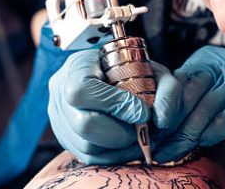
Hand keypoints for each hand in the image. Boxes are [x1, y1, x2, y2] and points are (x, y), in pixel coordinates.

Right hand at [47, 49, 177, 164]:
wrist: (109, 72)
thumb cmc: (131, 67)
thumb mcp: (151, 68)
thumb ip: (164, 89)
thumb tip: (156, 119)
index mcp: (75, 69)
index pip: (82, 91)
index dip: (115, 104)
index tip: (143, 111)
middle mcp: (60, 98)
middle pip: (85, 126)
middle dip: (122, 132)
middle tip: (142, 128)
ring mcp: (61, 122)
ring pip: (89, 147)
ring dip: (121, 146)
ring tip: (139, 135)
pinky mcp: (68, 141)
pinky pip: (91, 157)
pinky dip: (116, 153)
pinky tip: (130, 142)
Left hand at [153, 46, 224, 161]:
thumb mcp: (208, 84)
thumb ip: (184, 96)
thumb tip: (153, 124)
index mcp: (202, 60)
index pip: (176, 81)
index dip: (162, 105)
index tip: (152, 127)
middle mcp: (220, 65)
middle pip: (189, 97)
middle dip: (171, 126)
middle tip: (158, 146)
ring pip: (206, 110)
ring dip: (188, 135)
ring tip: (174, 150)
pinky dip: (213, 132)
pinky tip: (203, 142)